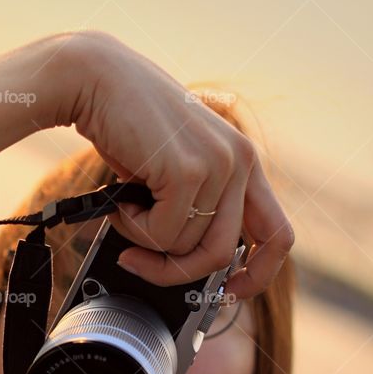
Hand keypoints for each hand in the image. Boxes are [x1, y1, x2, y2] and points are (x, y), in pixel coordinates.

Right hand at [61, 32, 293, 298]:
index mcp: (243, 162)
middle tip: (139, 262)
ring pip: (186, 247)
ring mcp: (219, 165)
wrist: (94, 81)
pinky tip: (120, 197)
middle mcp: (240, 161)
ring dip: (144, 241)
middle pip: (223, 254)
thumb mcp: (172, 170)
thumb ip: (192, 206)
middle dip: (177, 271)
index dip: (257, 274)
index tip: (229, 292)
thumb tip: (185, 262)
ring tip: (124, 207)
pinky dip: (132, 227)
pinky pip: (162, 234)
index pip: (277, 235)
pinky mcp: (189, 171)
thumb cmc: (126, 126)